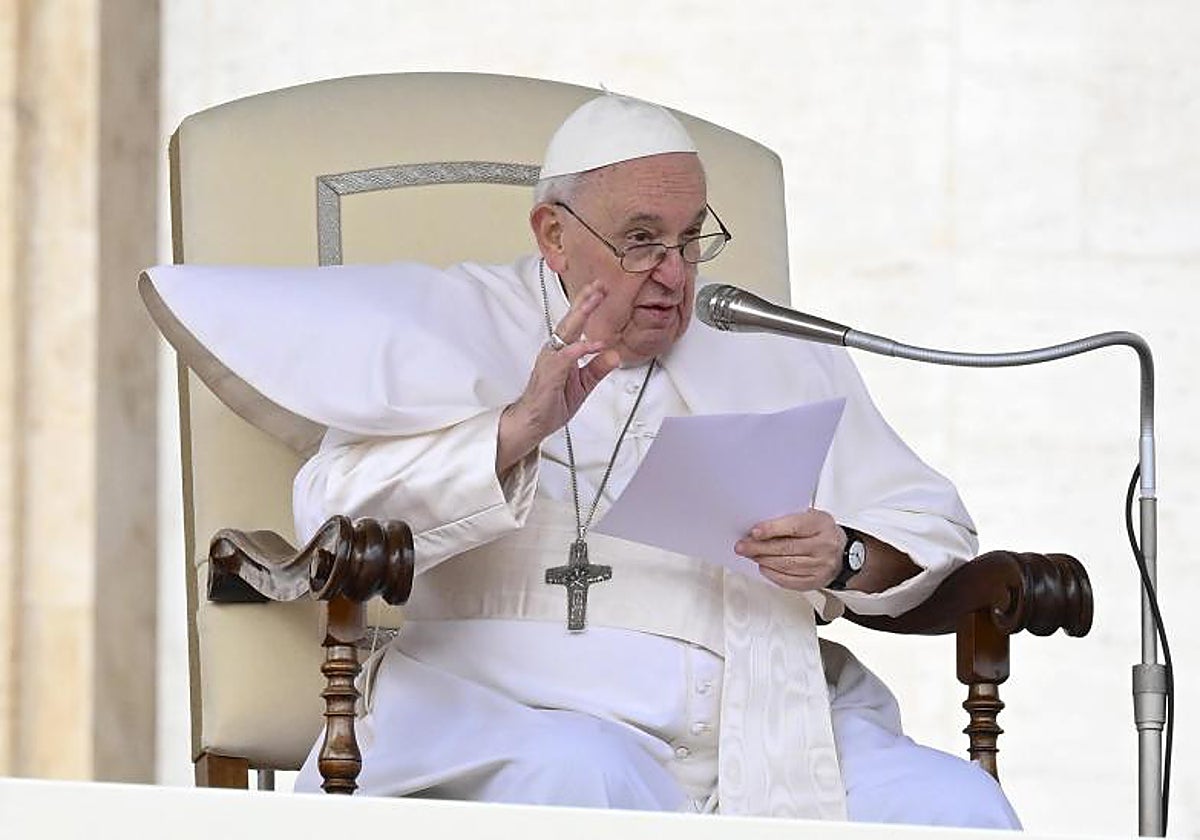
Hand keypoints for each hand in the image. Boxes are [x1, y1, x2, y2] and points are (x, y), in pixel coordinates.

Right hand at [496, 281, 619, 474]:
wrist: (534, 422)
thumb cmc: (553, 401)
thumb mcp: (583, 384)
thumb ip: (598, 368)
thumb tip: (615, 355)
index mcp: (563, 351)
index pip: (576, 324)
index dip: (587, 305)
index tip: (600, 289)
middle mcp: (555, 351)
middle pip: (571, 321)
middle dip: (585, 301)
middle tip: (599, 285)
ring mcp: (550, 360)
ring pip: (566, 332)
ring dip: (581, 315)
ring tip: (594, 300)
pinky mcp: (549, 373)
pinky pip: (565, 357)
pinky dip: (580, 349)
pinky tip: (593, 343)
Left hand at [734, 508, 844, 590]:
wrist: (845, 553)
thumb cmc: (823, 532)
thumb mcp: (812, 517)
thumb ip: (790, 519)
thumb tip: (761, 527)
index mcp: (821, 525)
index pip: (794, 527)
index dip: (772, 529)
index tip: (754, 532)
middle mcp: (824, 546)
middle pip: (786, 548)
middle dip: (760, 547)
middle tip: (743, 546)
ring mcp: (821, 566)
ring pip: (786, 565)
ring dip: (764, 560)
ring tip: (751, 555)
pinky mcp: (816, 581)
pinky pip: (790, 581)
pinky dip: (774, 575)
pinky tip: (764, 568)